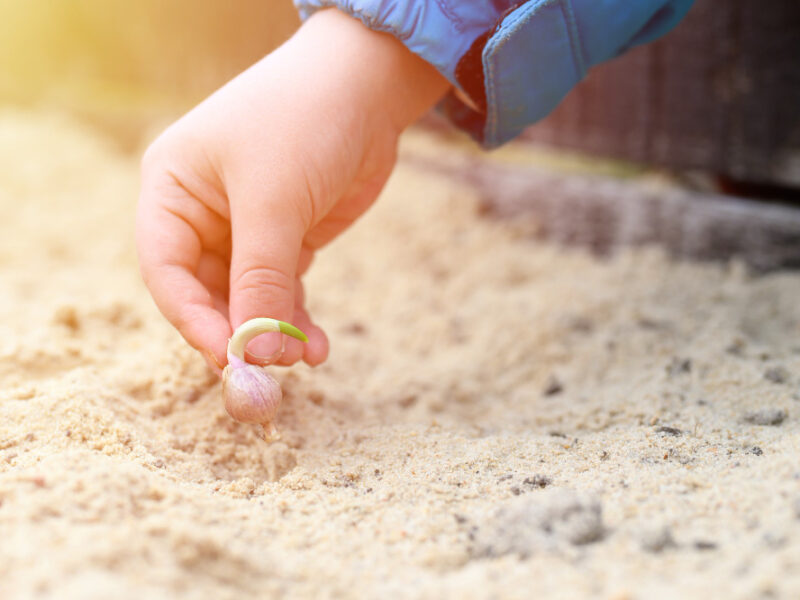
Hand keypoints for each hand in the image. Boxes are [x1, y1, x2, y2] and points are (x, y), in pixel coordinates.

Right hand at [137, 9, 448, 372]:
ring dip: (274, 333)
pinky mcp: (287, 238)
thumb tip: (255, 354)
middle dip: (241, 333)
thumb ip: (261, 279)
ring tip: (306, 356)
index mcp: (172, 190)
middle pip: (207, 293)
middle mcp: (202, 213)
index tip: (228, 358)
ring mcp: (247, 228)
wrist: (367, 86)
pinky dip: (296, 321)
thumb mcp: (274, 201)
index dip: (193, 320)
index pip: (166, 271)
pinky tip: (317, 344)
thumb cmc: (303, 122)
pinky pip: (283, 293)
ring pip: (249, 299)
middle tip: (272, 371)